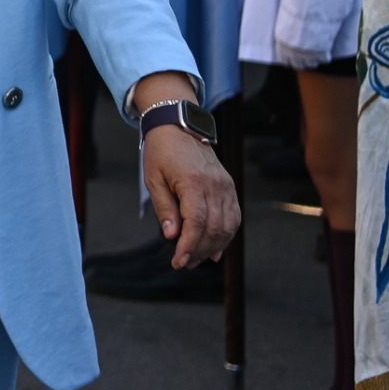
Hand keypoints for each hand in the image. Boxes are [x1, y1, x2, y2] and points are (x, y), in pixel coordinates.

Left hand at [129, 73, 240, 267]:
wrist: (179, 126)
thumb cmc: (162, 152)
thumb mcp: (154, 179)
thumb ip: (165, 209)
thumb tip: (172, 236)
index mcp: (194, 183)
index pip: (197, 223)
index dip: (189, 246)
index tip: (179, 261)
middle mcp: (215, 186)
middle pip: (214, 228)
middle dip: (199, 250)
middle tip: (184, 263)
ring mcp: (226, 186)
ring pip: (228, 226)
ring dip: (214, 247)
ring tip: (197, 259)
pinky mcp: (230, 187)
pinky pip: (234, 217)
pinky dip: (227, 235)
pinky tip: (215, 249)